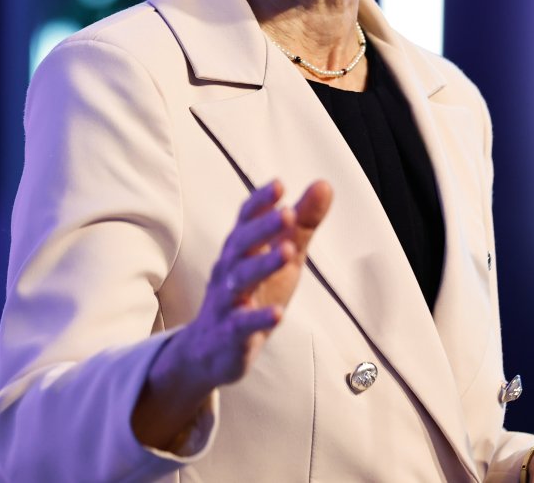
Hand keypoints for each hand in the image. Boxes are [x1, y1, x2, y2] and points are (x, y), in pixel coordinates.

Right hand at [131, 179, 332, 449]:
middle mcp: (228, 271)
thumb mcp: (282, 259)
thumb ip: (301, 225)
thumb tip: (324, 184)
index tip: (279, 185)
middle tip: (287, 212)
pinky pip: (242, 325)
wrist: (209, 350)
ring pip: (240, 280)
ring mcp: (227, 303)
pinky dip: (258, 318)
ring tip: (287, 252)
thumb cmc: (252, 295)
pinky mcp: (230, 335)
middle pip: (242, 244)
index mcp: (240, 250)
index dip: (260, 203)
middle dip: (263, 227)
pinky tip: (278, 314)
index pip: (246, 220)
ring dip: (263, 265)